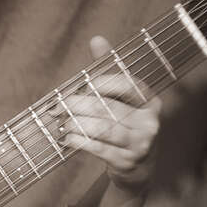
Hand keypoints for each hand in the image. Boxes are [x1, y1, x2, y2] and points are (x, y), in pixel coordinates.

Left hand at [54, 36, 160, 190]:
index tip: (80, 85)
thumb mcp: (119, 99)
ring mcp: (141, 143)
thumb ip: (107, 72)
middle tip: (57, 107)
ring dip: (77, 124)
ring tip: (61, 124)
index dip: (101, 82)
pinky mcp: (128, 161)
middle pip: (108, 107)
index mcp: (150, 101)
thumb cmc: (122, 124)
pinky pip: (99, 148)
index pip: (127, 84)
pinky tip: (66, 139)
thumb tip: (97, 38)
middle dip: (78, 105)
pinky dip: (79, 142)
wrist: (136, 167)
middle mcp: (150, 121)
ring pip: (103, 129)